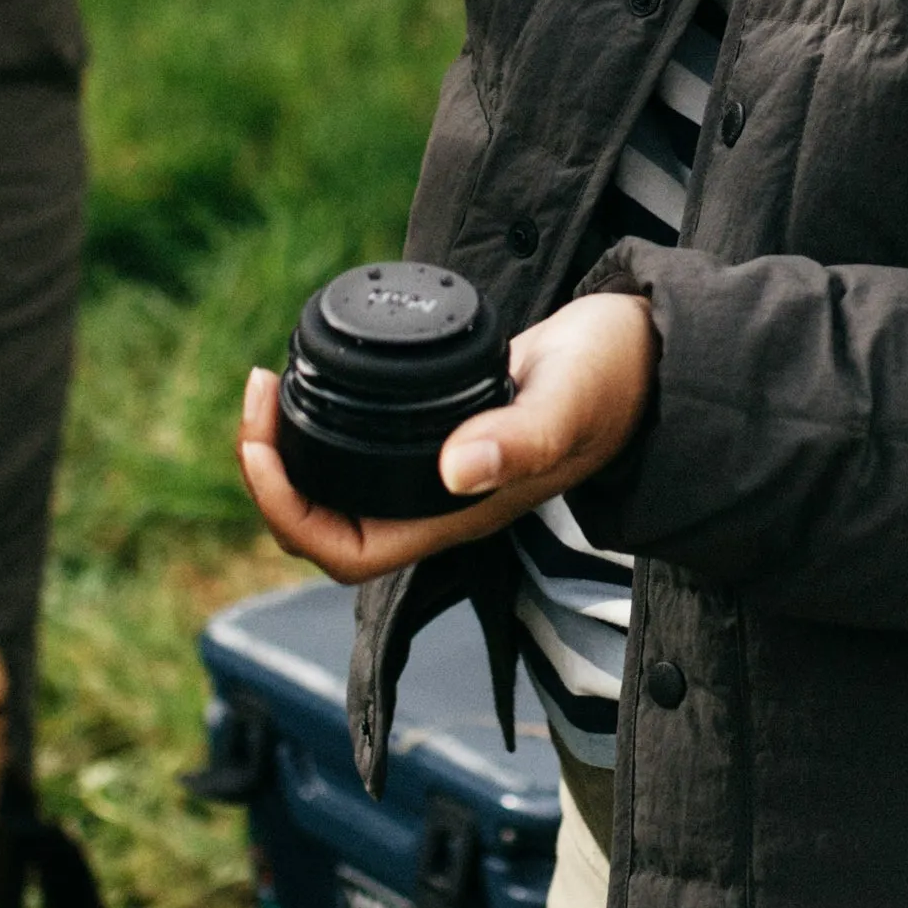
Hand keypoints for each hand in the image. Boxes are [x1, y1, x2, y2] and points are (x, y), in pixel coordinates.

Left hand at [236, 290, 659, 585]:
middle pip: (325, 526)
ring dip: (291, 450)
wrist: (649, 357)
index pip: (344, 550)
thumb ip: (519, 438)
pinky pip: (361, 451)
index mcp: (460, 514)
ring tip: (270, 387)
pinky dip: (325, 422)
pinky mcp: (443, 431)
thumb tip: (454, 470)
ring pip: (339, 489)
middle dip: (272, 473)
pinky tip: (317, 378)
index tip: (260, 439)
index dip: (286, 507)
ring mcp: (441, 470)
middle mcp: (441, 502)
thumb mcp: (568, 401)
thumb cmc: (615, 382)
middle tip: (258, 392)